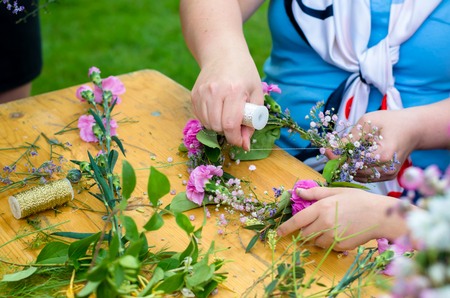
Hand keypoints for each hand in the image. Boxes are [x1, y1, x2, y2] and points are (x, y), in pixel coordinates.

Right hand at [190, 50, 263, 150]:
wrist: (223, 53)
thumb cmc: (244, 73)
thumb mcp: (256, 94)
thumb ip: (253, 121)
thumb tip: (244, 145)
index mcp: (234, 90)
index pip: (230, 125)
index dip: (235, 138)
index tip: (241, 140)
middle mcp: (215, 91)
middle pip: (217, 127)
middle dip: (228, 132)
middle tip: (236, 125)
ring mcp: (202, 92)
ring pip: (207, 124)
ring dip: (218, 126)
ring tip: (227, 115)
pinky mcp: (194, 94)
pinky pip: (200, 117)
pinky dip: (209, 120)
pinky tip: (217, 110)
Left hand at [277, 187, 409, 250]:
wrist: (380, 215)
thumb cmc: (358, 200)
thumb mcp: (336, 192)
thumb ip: (315, 193)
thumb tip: (297, 192)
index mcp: (321, 208)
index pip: (297, 221)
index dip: (286, 228)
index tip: (278, 232)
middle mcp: (325, 223)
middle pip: (304, 234)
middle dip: (304, 232)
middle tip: (314, 225)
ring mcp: (333, 236)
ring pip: (316, 242)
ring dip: (317, 238)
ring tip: (331, 227)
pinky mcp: (341, 246)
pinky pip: (329, 247)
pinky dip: (330, 242)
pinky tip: (341, 232)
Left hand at [326, 109, 419, 182]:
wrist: (414, 129)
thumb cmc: (391, 121)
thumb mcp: (369, 122)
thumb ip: (351, 137)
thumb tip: (332, 147)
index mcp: (385, 154)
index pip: (355, 160)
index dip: (339, 156)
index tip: (326, 149)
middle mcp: (387, 168)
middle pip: (355, 170)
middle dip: (339, 162)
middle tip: (328, 152)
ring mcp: (388, 175)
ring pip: (358, 176)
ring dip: (346, 167)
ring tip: (337, 154)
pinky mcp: (387, 177)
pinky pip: (365, 176)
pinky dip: (355, 169)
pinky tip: (349, 159)